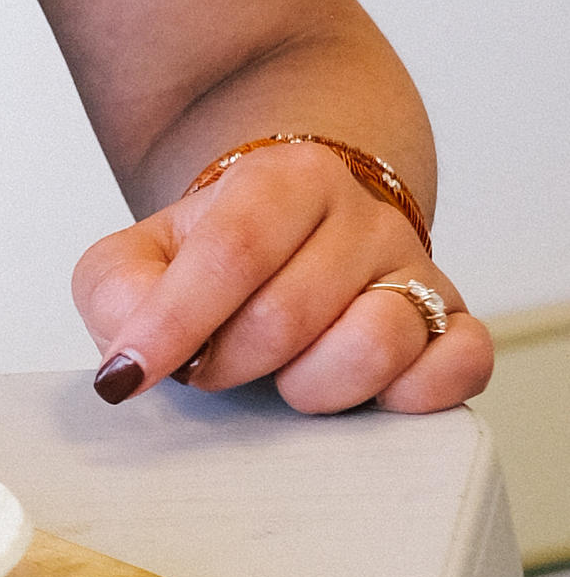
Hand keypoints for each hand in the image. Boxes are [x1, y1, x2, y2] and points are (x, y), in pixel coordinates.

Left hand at [74, 146, 493, 416]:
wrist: (289, 250)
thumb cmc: (212, 265)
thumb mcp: (137, 261)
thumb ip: (116, 292)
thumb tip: (133, 358)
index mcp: (285, 178)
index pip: (234, 252)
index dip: (176, 324)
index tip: (131, 375)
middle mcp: (363, 215)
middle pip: (290, 313)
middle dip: (230, 365)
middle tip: (213, 367)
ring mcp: (416, 270)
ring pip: (377, 341)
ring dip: (310, 386)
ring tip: (285, 377)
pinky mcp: (454, 324)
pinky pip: (459, 365)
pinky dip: (410, 393)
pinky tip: (363, 398)